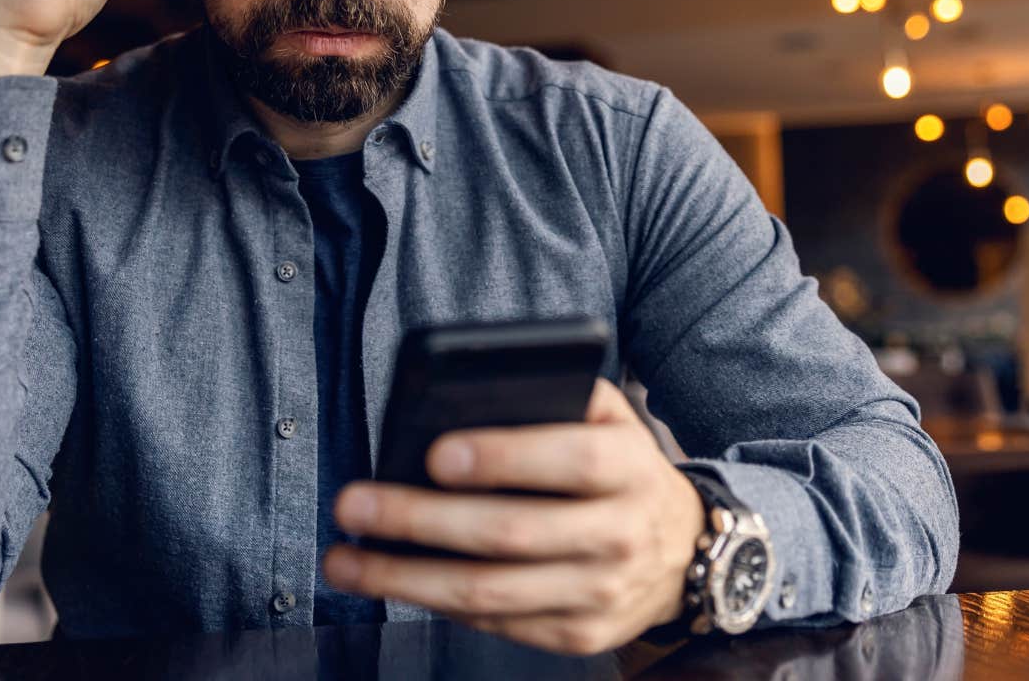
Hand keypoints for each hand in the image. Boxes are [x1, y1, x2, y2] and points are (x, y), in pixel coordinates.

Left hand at [324, 379, 706, 655]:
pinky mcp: (580, 635)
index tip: (435, 454)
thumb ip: (559, 395)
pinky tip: (395, 583)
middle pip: (511, 533)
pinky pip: (497, 622)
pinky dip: (437, 604)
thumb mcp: (612, 420)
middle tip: (354, 505)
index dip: (504, 457)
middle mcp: (621, 535)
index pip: (572, 461)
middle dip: (421, 521)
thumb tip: (470, 393)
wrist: (685, 551)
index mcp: (631, 469)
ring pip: (490, 592)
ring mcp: (601, 593)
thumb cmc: (622, 470)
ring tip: (344, 561)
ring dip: (406, 579)